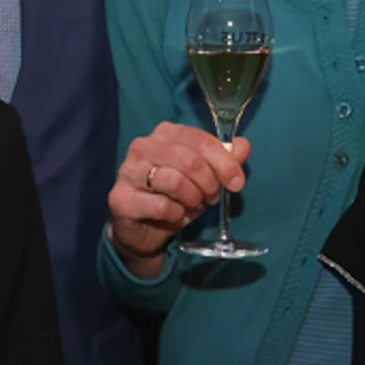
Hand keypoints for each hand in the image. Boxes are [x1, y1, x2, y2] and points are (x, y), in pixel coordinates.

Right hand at [107, 123, 248, 275]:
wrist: (143, 230)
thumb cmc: (175, 197)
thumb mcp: (205, 178)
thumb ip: (225, 160)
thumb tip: (243, 146)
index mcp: (164, 134)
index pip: (200, 140)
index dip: (225, 162)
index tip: (237, 182)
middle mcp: (142, 146)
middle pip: (189, 159)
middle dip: (209, 182)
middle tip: (212, 197)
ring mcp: (127, 172)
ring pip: (174, 181)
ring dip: (193, 198)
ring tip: (193, 204)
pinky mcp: (120, 198)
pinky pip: (161, 206)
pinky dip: (176, 214)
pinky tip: (174, 215)